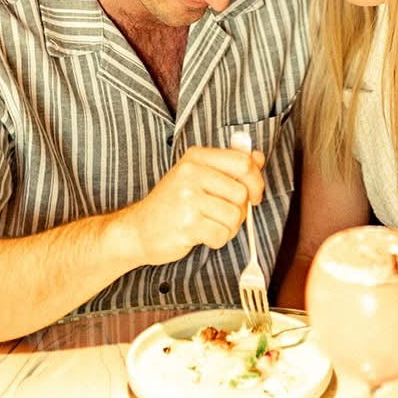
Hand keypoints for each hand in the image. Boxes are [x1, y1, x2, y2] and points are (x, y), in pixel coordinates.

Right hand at [127, 145, 264, 265]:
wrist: (138, 229)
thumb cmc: (171, 203)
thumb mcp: (197, 175)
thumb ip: (228, 165)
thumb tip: (258, 157)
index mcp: (196, 157)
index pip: (243, 162)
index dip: (256, 181)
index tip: (253, 194)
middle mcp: (191, 173)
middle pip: (242, 193)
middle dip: (240, 210)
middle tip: (225, 215)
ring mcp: (188, 198)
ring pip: (234, 216)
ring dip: (229, 227)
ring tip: (210, 224)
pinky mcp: (187, 224)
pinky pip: (222, 235)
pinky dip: (217, 240)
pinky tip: (202, 235)